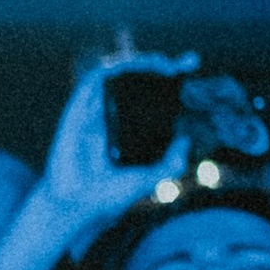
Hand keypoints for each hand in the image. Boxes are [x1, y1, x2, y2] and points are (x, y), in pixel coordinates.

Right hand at [36, 52, 199, 249]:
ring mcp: (96, 114)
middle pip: (138, 83)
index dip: (172, 83)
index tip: (191, 68)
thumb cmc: (109, 197)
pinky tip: (130, 65)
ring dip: (139, 63)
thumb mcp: (149, 180)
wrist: (78, 208)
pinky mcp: (77, 112)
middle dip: (161, 68)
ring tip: (163, 62)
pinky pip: (93, 82)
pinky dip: (111, 69)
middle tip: (186, 63)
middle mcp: (114, 119)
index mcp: (131, 132)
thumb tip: (186, 140)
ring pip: (117, 76)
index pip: (153, 100)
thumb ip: (170, 163)